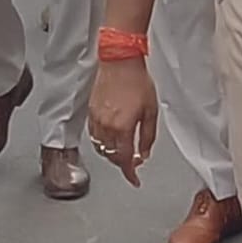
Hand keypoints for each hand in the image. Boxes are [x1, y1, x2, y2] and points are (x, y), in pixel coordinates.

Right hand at [86, 57, 159, 185]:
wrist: (120, 62)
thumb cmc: (137, 81)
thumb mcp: (151, 111)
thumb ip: (148, 136)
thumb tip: (145, 153)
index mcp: (122, 127)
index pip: (125, 159)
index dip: (130, 174)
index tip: (134, 180)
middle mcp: (106, 126)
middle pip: (112, 156)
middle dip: (123, 163)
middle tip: (134, 162)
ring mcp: (96, 120)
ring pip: (101, 148)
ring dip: (112, 154)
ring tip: (124, 150)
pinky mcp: (91, 113)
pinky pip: (93, 136)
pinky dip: (102, 142)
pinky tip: (111, 138)